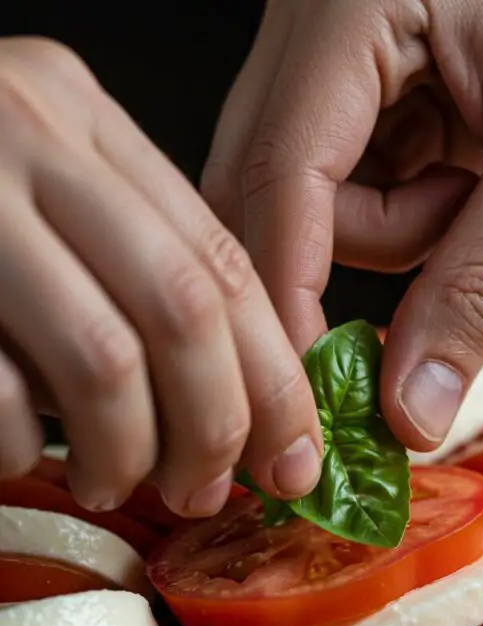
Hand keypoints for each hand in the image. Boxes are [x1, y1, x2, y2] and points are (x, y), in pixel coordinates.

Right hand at [0, 37, 322, 514]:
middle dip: (219, 425)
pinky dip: (25, 443)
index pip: (220, 258)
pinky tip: (26, 457)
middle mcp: (25, 132)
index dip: (273, 375)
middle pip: (182, 307)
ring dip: (131, 450)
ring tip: (124, 487)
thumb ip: (129, 271)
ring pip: (103, 356)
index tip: (294, 457)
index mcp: (78, 117)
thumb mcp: (43, 209)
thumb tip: (241, 405)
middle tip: (212, 491)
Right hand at [204, 0, 482, 452]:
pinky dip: (404, 221)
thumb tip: (409, 405)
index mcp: (349, 2)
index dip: (291, 293)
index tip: (313, 392)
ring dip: (393, 240)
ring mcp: (339, 57)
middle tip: (427, 297)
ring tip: (480, 192)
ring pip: (309, 207)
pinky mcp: (371, 93)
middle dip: (344, 262)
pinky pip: (350, 194)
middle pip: (268, 193)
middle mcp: (318, 23)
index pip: (278, 170)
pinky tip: (463, 184)